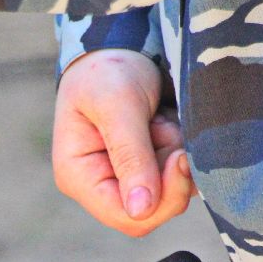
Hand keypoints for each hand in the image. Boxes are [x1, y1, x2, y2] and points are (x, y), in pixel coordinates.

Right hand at [52, 49, 195, 237]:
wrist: (119, 45)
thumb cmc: (107, 70)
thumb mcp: (118, 105)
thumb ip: (130, 156)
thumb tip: (140, 211)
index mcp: (79, 178)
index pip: (125, 216)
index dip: (161, 199)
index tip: (180, 157)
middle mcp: (100, 187)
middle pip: (151, 212)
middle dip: (171, 174)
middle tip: (167, 128)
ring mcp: (124, 182)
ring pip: (169, 195)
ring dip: (177, 158)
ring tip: (161, 120)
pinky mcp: (146, 172)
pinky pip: (178, 179)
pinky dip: (183, 152)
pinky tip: (168, 126)